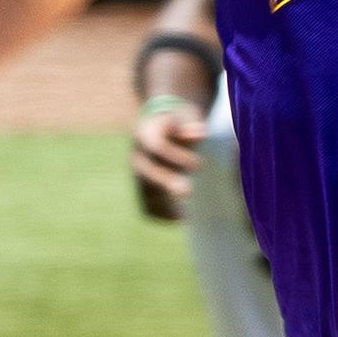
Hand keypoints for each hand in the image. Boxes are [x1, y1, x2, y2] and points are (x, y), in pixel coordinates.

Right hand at [130, 97, 205, 221]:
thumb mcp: (185, 119)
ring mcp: (137, 175)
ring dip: (165, 204)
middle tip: (187, 192)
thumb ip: (191, 127)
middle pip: (146, 173)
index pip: (157, 147)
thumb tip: (201, 133)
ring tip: (186, 214)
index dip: (176, 156)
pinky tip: (182, 217)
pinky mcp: (142, 190)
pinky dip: (164, 214)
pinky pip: (148, 207)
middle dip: (166, 182)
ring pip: (145, 193)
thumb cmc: (180, 123)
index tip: (198, 164)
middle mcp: (137, 156)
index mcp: (145, 133)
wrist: (163, 127)